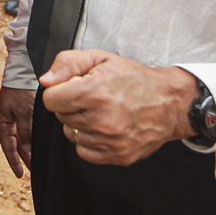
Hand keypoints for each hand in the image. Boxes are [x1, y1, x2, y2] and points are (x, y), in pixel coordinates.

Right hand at [0, 85, 35, 177]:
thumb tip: (28, 150)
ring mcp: (16, 114)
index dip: (15, 162)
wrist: (27, 67)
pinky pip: (29, 128)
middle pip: (16, 144)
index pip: (9, 147)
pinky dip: (34, 137)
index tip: (21, 175)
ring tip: (39, 161)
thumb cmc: (22, 88)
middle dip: (25, 158)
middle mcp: (8, 119)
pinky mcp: (25, 109)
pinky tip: (41, 143)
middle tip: (35, 171)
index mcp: (2, 120)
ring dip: (30, 148)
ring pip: (24, 137)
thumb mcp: (25, 112)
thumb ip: (26, 132)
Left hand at [38, 49, 196, 166]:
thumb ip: (67, 63)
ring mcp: (111, 141)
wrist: (169, 102)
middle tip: (92, 98)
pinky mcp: (118, 156)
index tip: (73, 87)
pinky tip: (104, 127)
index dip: (59, 91)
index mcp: (95, 93)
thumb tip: (45, 81)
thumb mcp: (100, 58)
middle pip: (61, 116)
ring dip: (80, 123)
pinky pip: (84, 152)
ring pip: (71, 134)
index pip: (50, 100)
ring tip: (100, 111)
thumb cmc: (133, 79)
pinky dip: (89, 141)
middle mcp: (102, 120)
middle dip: (70, 105)